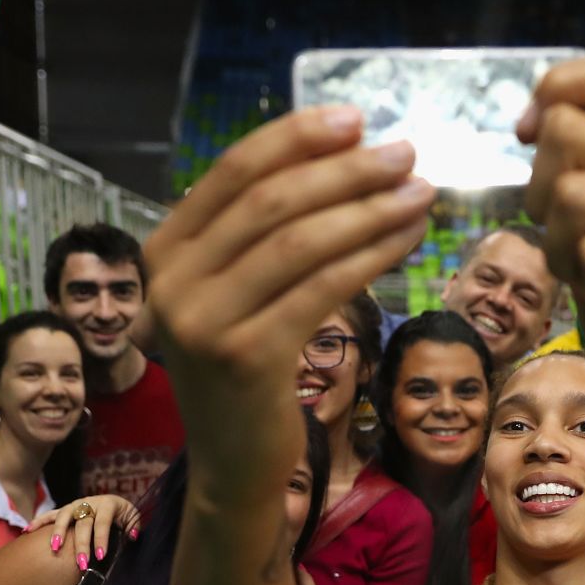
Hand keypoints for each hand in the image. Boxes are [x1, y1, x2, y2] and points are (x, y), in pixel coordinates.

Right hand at [27, 494, 141, 568]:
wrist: (113, 502)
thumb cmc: (123, 515)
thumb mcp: (133, 517)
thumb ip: (134, 525)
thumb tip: (133, 536)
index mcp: (108, 504)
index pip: (103, 522)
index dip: (101, 538)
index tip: (100, 555)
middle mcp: (89, 503)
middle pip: (83, 523)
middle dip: (81, 543)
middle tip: (81, 562)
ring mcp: (75, 505)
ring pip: (64, 517)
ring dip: (58, 532)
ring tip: (55, 548)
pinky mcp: (65, 510)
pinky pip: (50, 515)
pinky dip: (38, 522)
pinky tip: (27, 531)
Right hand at [145, 107, 433, 504]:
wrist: (234, 465)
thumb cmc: (248, 372)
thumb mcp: (237, 294)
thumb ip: (262, 235)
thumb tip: (343, 156)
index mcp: (164, 251)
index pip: (234, 173)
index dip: (298, 139)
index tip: (356, 119)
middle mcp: (171, 281)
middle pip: (271, 201)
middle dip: (346, 170)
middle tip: (405, 153)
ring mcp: (204, 321)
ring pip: (300, 242)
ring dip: (369, 209)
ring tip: (420, 192)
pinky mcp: (248, 357)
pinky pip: (322, 289)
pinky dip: (371, 256)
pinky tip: (408, 240)